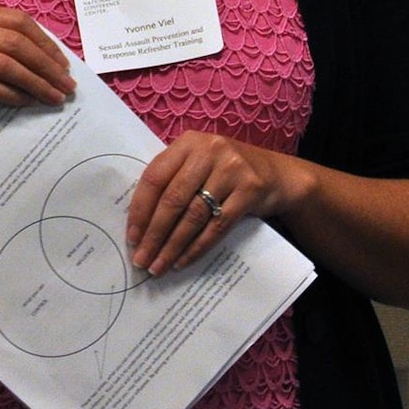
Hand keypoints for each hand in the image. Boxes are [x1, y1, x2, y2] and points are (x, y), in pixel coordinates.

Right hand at [0, 5, 73, 106]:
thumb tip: (43, 61)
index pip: (18, 21)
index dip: (46, 43)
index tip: (63, 64)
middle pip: (16, 43)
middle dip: (47, 67)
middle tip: (66, 87)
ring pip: (4, 63)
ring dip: (35, 83)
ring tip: (53, 98)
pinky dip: (8, 93)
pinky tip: (25, 102)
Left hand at [125, 130, 302, 274]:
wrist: (278, 174)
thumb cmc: (225, 170)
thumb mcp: (198, 162)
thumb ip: (171, 179)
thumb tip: (138, 221)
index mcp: (187, 142)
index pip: (154, 177)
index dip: (140, 210)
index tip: (131, 237)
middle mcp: (208, 152)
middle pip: (173, 199)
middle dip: (154, 234)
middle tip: (142, 259)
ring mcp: (231, 171)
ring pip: (193, 216)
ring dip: (173, 246)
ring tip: (159, 265)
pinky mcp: (250, 191)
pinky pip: (217, 226)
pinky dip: (197, 247)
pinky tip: (183, 261)